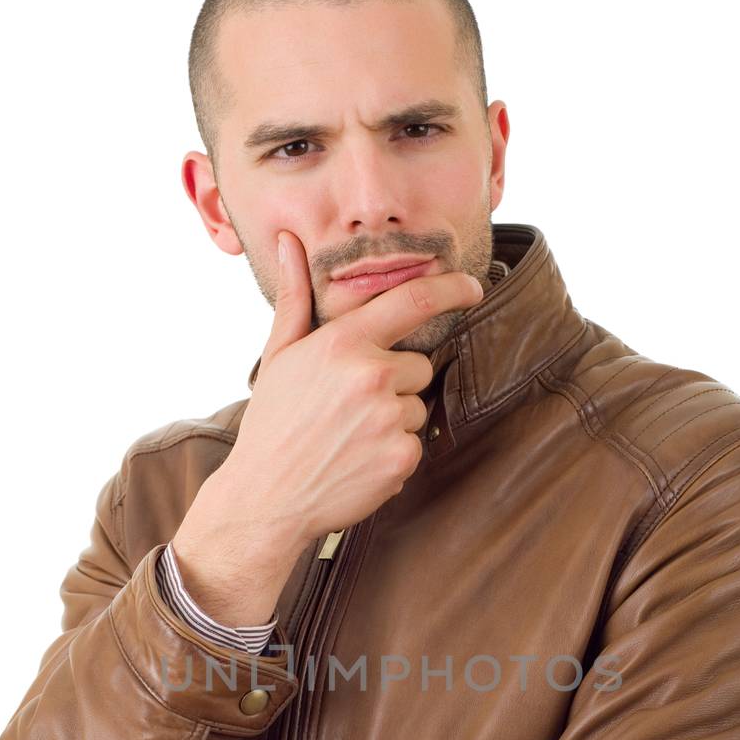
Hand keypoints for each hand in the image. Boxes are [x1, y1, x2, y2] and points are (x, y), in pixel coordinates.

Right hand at [171, 232, 484, 594]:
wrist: (267, 497)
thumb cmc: (273, 424)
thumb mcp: (279, 355)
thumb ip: (294, 296)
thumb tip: (288, 242)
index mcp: (344, 343)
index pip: (414, 301)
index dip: (452, 290)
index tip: (473, 288)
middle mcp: (371, 375)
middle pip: (417, 367)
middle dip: (393, 384)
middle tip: (348, 408)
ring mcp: (388, 418)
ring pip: (417, 407)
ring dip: (394, 421)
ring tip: (350, 437)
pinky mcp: (400, 457)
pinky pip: (415, 444)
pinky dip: (393, 454)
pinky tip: (358, 461)